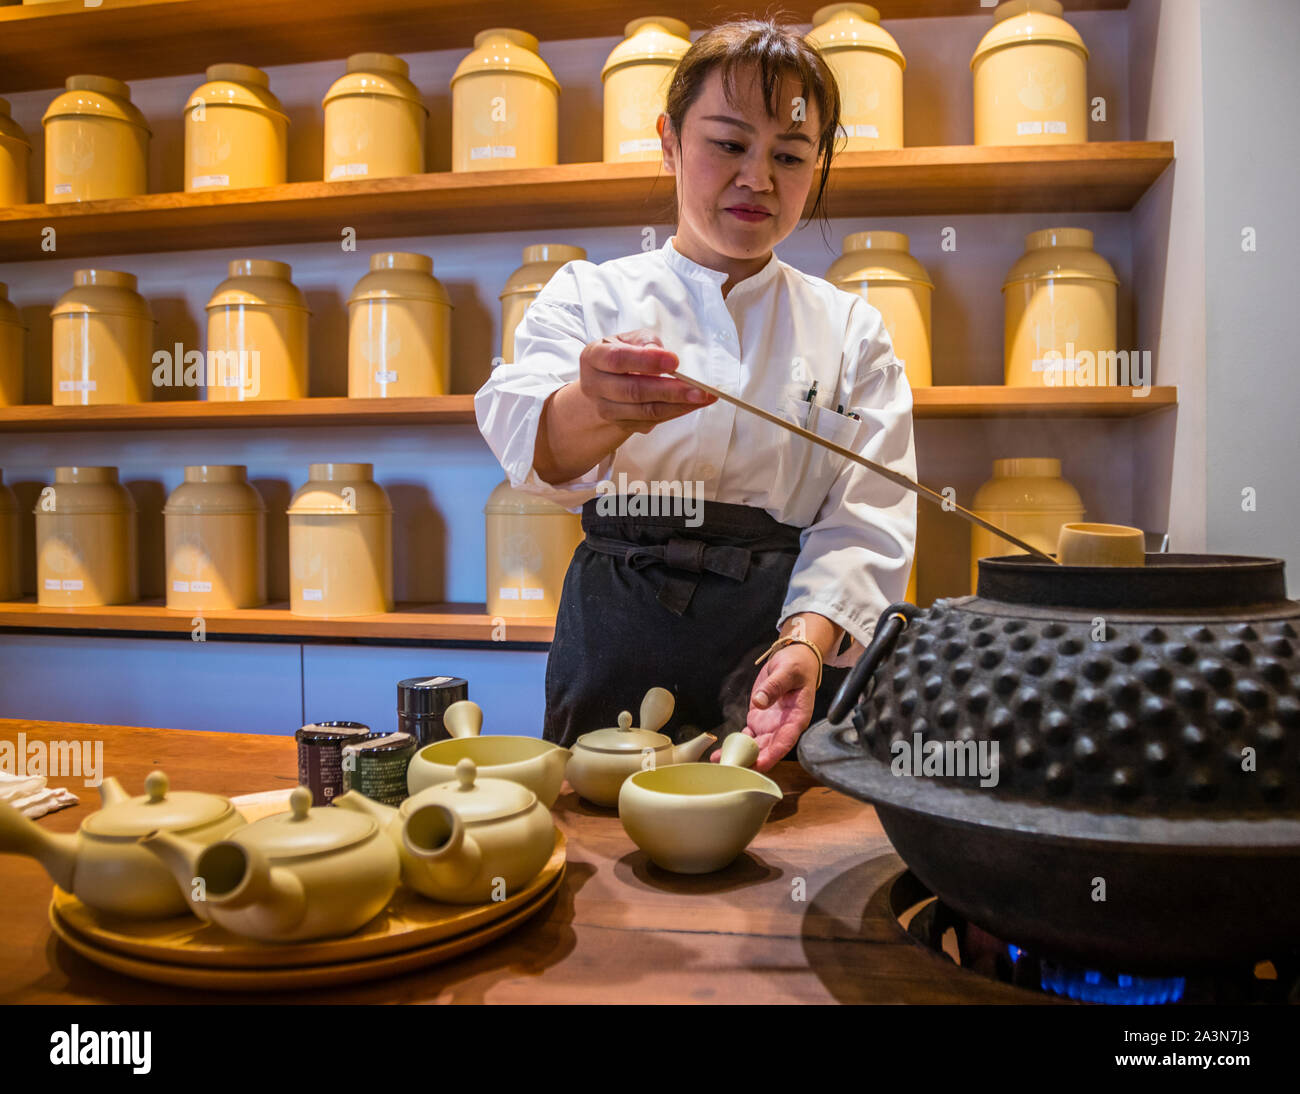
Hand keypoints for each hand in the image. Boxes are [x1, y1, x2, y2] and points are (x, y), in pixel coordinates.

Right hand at [578, 329, 714, 434]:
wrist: (604, 383)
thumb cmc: (622, 354)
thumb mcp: (630, 339)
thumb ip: (646, 342)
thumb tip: (661, 354)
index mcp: (593, 357)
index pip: (617, 359)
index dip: (646, 361)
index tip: (674, 361)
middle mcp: (594, 386)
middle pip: (633, 391)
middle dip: (670, 391)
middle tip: (699, 389)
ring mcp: (607, 409)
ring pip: (645, 411)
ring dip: (678, 406)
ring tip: (704, 397)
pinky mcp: (622, 424)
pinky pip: (652, 421)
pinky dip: (676, 413)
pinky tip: (694, 404)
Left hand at [719, 644, 819, 772]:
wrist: (795, 660)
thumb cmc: (797, 665)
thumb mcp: (788, 671)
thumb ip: (775, 685)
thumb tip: (760, 701)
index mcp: (797, 717)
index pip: (786, 739)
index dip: (774, 753)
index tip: (760, 763)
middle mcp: (785, 726)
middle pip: (769, 749)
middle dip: (752, 761)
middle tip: (734, 768)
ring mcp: (771, 726)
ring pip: (756, 747)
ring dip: (740, 756)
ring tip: (721, 762)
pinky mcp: (759, 721)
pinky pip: (747, 737)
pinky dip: (735, 745)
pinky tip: (721, 752)